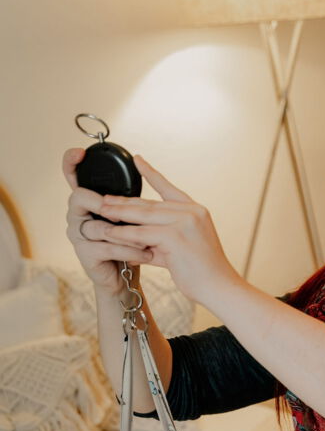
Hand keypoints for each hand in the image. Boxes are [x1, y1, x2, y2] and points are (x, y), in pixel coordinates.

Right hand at [63, 148, 152, 294]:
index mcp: (86, 200)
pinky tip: (146, 253)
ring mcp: (77, 234)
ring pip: (100, 226)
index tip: (80, 153)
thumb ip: (128, 197)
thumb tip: (144, 168)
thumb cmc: (128, 243)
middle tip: (126, 212)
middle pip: (79, 196)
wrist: (125, 277)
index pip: (71, 175)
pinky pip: (106, 247)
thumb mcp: (131, 215)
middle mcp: (76, 214)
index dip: (70, 161)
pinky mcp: (84, 254)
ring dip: (128, 233)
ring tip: (148, 240)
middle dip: (104, 203)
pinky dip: (129, 250)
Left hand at [96, 156, 239, 304]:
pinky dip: (124, 234)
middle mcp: (191, 212)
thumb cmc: (203, 274)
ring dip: (120, 214)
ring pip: (143, 216)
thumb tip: (133, 244)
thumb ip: (159, 244)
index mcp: (196, 210)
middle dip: (125, 201)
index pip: (169, 188)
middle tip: (103, 198)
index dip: (151, 173)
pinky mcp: (175, 236)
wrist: (220, 288)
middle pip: (150, 203)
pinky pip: (141, 234)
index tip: (137, 159)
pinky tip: (109, 234)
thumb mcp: (181, 251)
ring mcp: (184, 222)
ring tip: (101, 212)